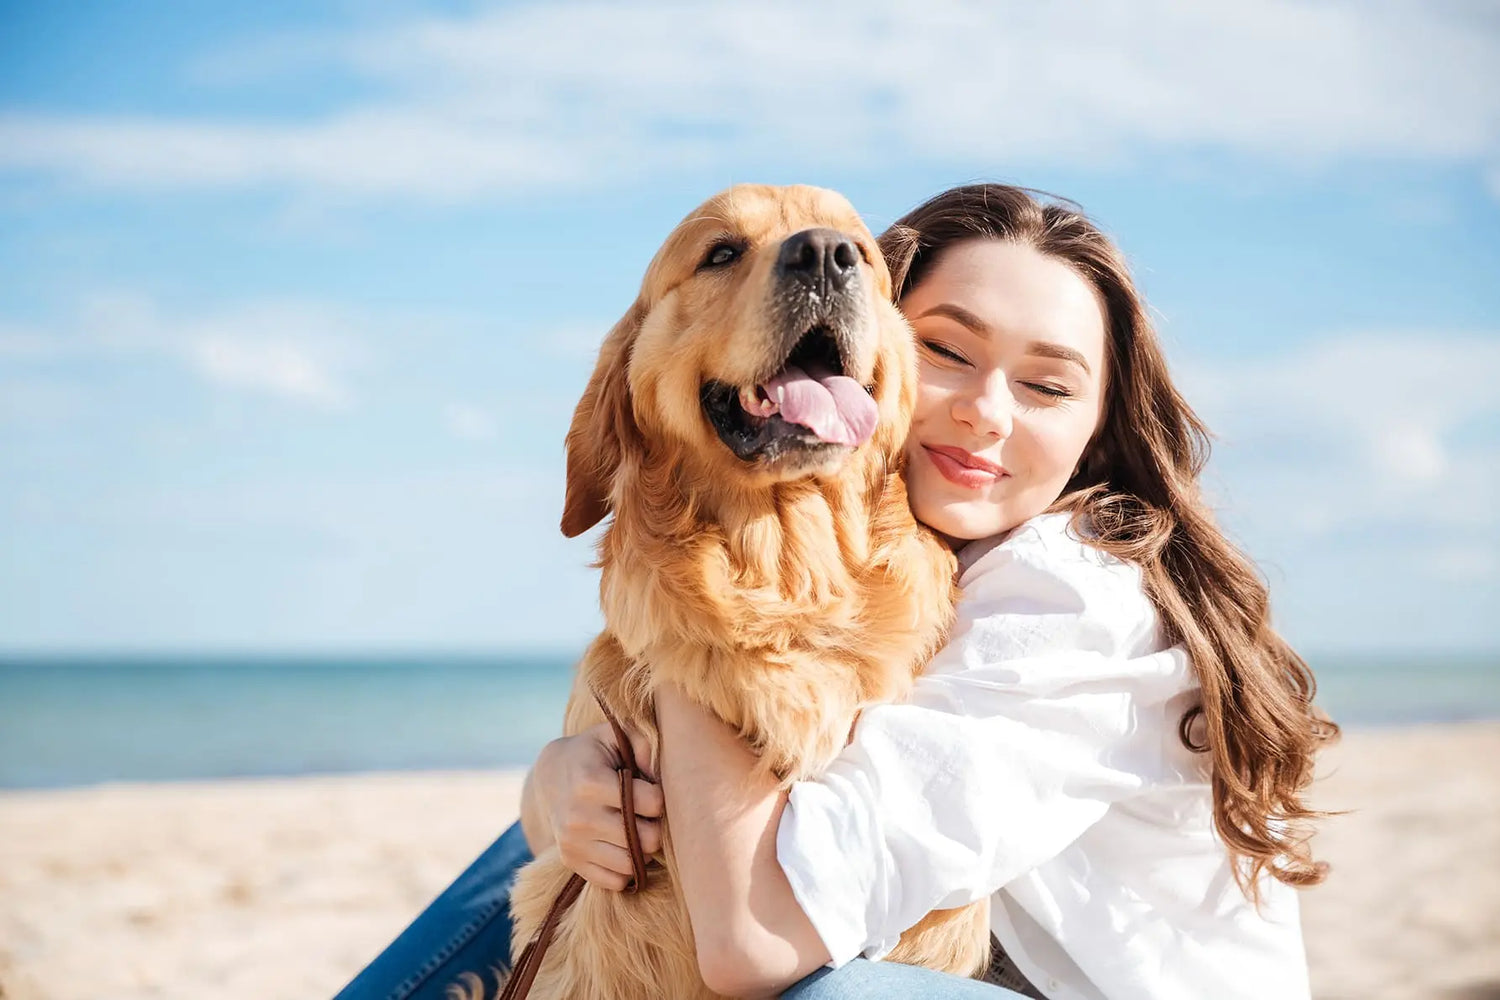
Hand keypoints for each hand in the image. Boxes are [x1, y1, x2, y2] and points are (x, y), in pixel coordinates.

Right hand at [531, 722, 664, 889]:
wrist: (550, 776)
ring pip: (632, 864)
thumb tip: (657, 776)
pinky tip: (623, 846)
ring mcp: (572, 843)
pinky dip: (626, 868)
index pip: (651, 803)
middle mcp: (579, 817)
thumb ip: (642, 743)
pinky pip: (615, 880)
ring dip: (643, 849)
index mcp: (590, 782)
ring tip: (637, 829)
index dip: (659, 796)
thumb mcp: (614, 735)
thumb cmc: (593, 753)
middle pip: (646, 838)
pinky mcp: (571, 861)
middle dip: (655, 825)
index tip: (651, 789)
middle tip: (648, 814)